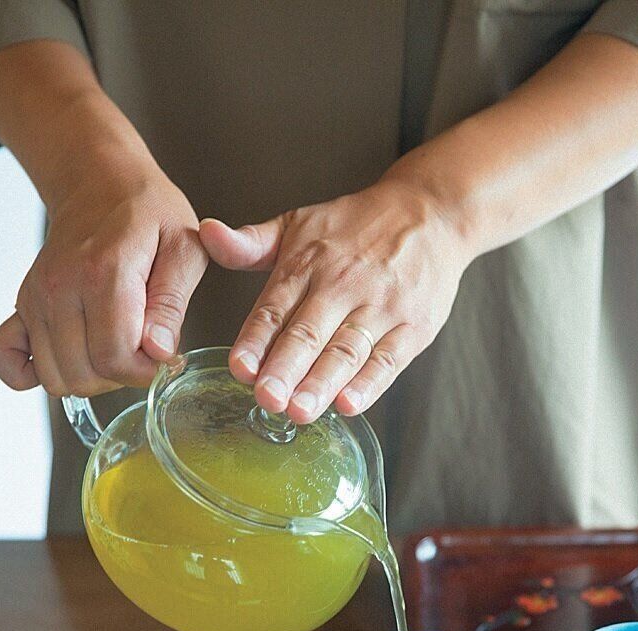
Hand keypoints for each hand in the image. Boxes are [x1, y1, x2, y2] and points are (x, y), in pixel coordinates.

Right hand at [0, 160, 207, 395]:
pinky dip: (34, 371)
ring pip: (54, 377)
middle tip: (141, 349)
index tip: (163, 355)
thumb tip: (159, 352)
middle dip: (121, 376)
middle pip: (83, 375)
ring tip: (114, 346)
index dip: (146, 371)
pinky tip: (71, 356)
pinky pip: (6, 358)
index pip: (115, 359)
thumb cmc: (150, 214)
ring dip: (90, 376)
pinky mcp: (23, 304)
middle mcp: (60, 287)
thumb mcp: (186, 250)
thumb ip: (173, 304)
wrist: (102, 184)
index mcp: (104, 273)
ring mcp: (35, 298)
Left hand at [199, 177, 468, 423]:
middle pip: (309, 332)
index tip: (240, 367)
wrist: (431, 213)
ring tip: (300, 410)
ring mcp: (380, 307)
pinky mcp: (413, 327)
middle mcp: (342, 286)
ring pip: (346, 350)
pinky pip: (388, 359)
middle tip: (267, 399)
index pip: (275, 306)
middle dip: (286, 369)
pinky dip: (369, 384)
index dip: (256, 339)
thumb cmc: (358, 227)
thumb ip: (251, 243)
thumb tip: (206, 233)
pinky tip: (349, 404)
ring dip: (322, 382)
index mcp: (307, 264)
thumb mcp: (299, 223)